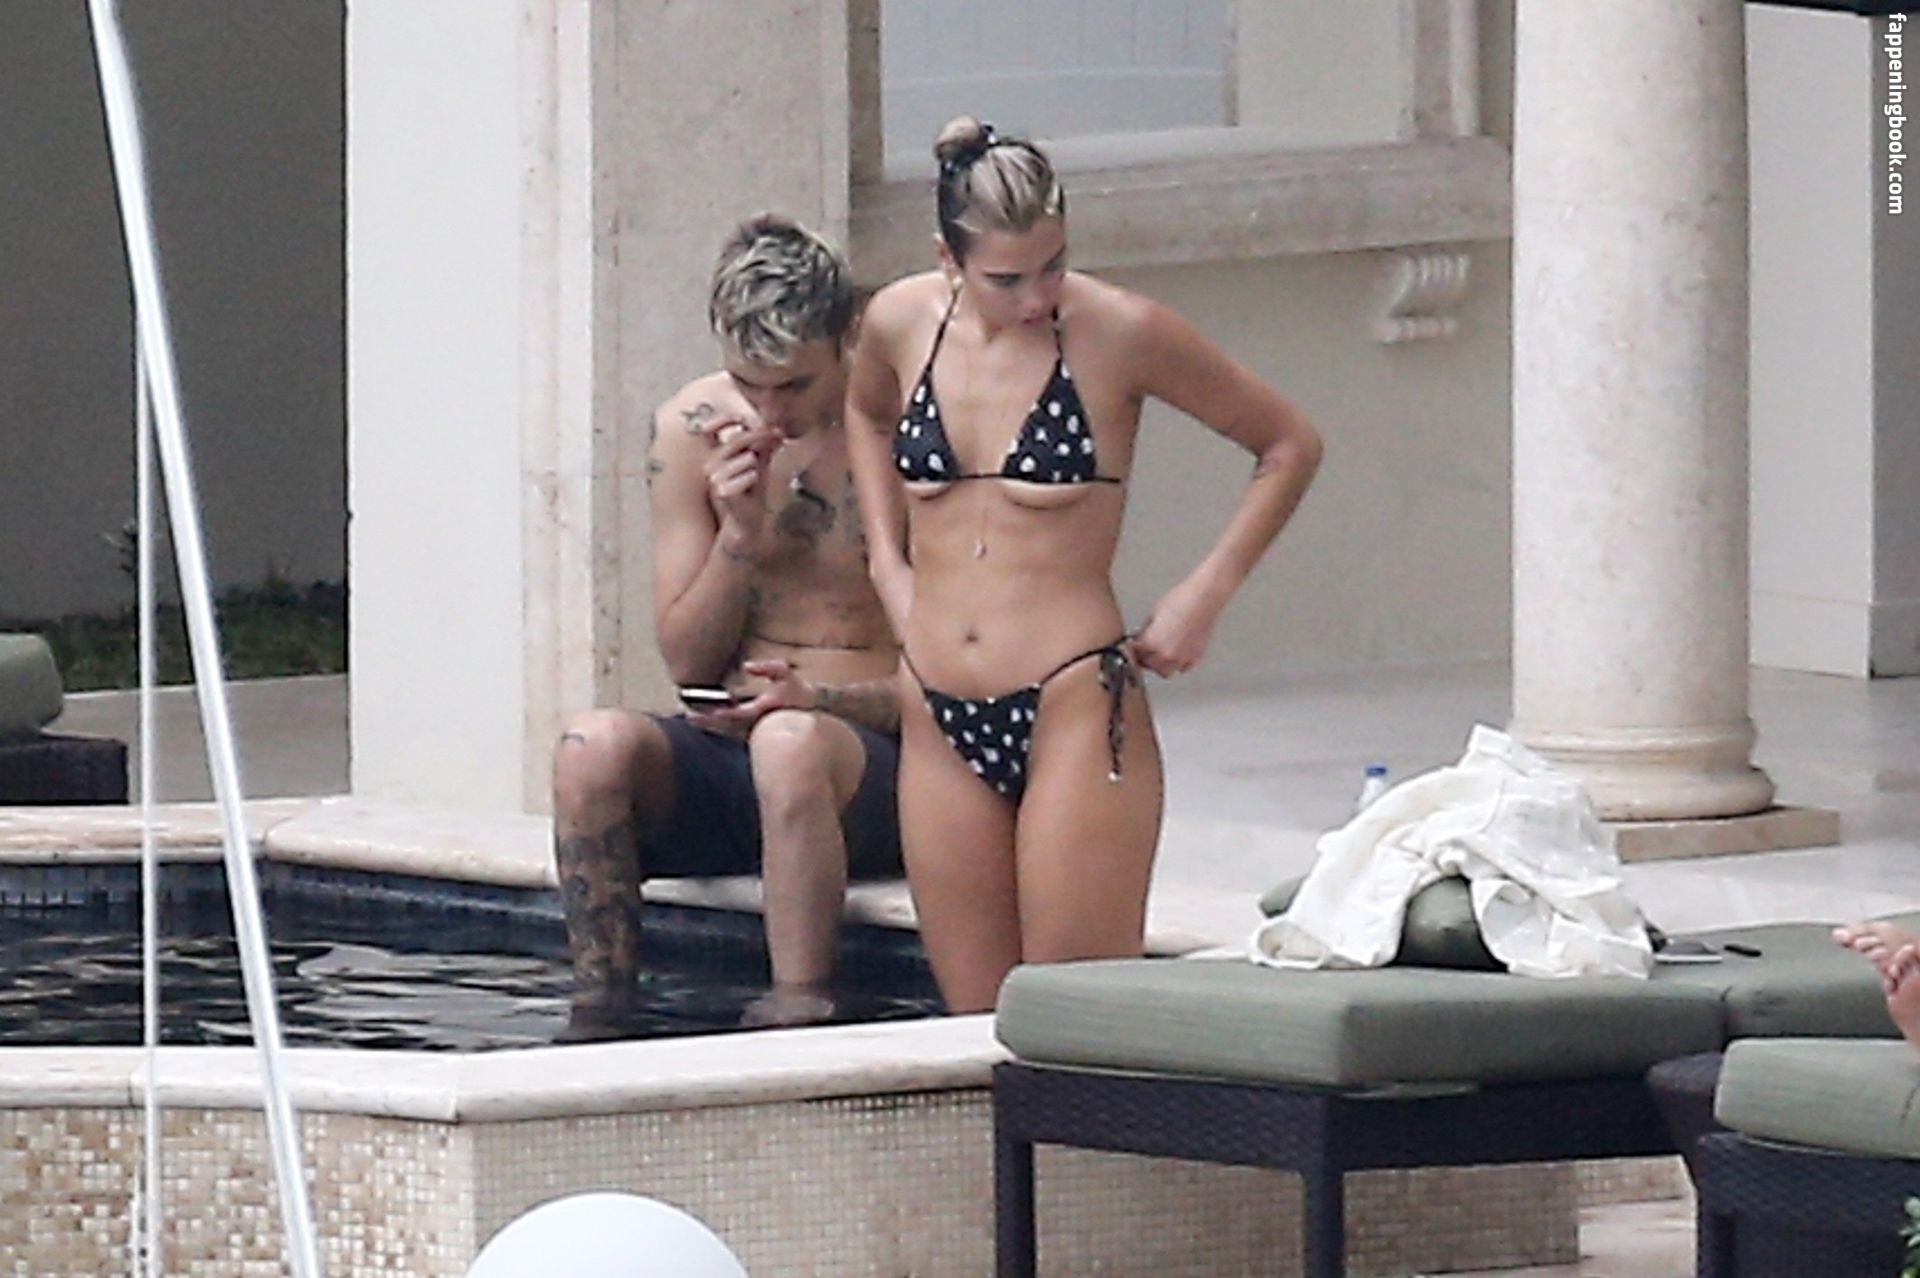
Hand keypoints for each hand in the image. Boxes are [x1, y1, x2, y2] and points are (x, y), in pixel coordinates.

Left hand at [684, 658, 817, 736]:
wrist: (811, 711)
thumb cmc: (796, 690)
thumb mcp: (785, 673)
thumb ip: (767, 667)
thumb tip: (747, 665)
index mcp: (762, 710)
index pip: (739, 714)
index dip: (724, 713)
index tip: (708, 711)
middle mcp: (756, 724)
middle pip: (727, 727)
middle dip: (708, 723)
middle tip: (689, 717)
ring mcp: (755, 730)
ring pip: (728, 732)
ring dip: (710, 727)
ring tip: (690, 719)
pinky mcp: (754, 733)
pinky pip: (732, 733)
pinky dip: (718, 729)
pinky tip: (705, 723)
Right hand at [701, 417, 783, 558]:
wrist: (749, 519)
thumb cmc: (753, 490)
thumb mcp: (760, 462)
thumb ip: (764, 444)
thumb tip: (776, 427)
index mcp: (715, 455)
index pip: (710, 429)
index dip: (725, 419)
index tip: (744, 418)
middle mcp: (710, 464)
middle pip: (736, 439)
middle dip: (759, 435)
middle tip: (776, 435)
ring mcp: (714, 478)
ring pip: (746, 458)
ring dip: (757, 465)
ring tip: (754, 477)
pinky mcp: (722, 491)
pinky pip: (749, 475)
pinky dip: (756, 479)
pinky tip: (752, 487)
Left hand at [1130, 578, 1224, 677]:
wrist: (1203, 599)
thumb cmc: (1180, 601)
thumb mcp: (1153, 613)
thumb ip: (1146, 630)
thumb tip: (1142, 637)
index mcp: (1151, 643)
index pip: (1135, 653)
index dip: (1133, 648)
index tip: (1134, 645)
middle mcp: (1166, 654)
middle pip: (1149, 666)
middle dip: (1145, 658)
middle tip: (1145, 651)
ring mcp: (1182, 658)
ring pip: (1165, 672)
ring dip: (1161, 665)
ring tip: (1160, 655)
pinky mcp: (1196, 657)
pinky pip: (1183, 668)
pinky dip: (1179, 664)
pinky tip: (1177, 655)